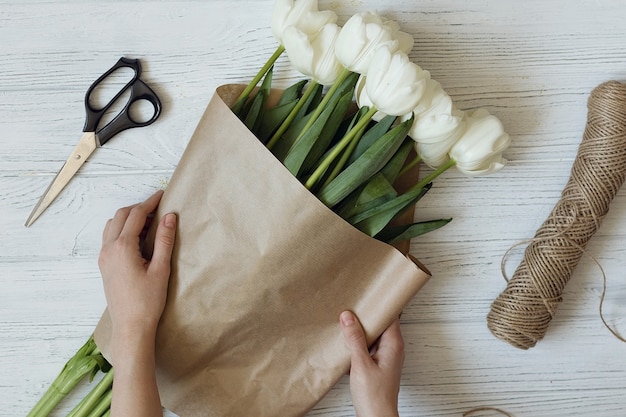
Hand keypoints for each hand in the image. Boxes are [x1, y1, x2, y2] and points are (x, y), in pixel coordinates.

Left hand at [98, 190, 175, 416]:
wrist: (131, 327)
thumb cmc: (148, 301)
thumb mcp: (161, 268)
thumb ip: (164, 240)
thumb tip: (169, 216)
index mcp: (122, 247)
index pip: (136, 215)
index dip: (150, 203)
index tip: (163, 195)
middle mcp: (108, 248)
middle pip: (121, 216)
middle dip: (139, 208)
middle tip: (158, 208)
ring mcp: (104, 257)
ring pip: (112, 226)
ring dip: (129, 218)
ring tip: (150, 223)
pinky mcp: (105, 265)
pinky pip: (110, 238)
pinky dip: (123, 230)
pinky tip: (138, 239)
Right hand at [340, 311, 403, 416]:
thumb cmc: (374, 396)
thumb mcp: (360, 364)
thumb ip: (354, 339)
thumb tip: (348, 317)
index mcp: (393, 344)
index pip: (390, 315)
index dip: (379, 304)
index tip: (367, 296)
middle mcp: (393, 348)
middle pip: (381, 323)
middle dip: (366, 316)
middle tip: (351, 307)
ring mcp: (386, 356)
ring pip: (374, 335)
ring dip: (360, 330)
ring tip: (346, 323)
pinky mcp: (378, 364)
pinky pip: (369, 346)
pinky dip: (359, 343)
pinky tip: (346, 344)